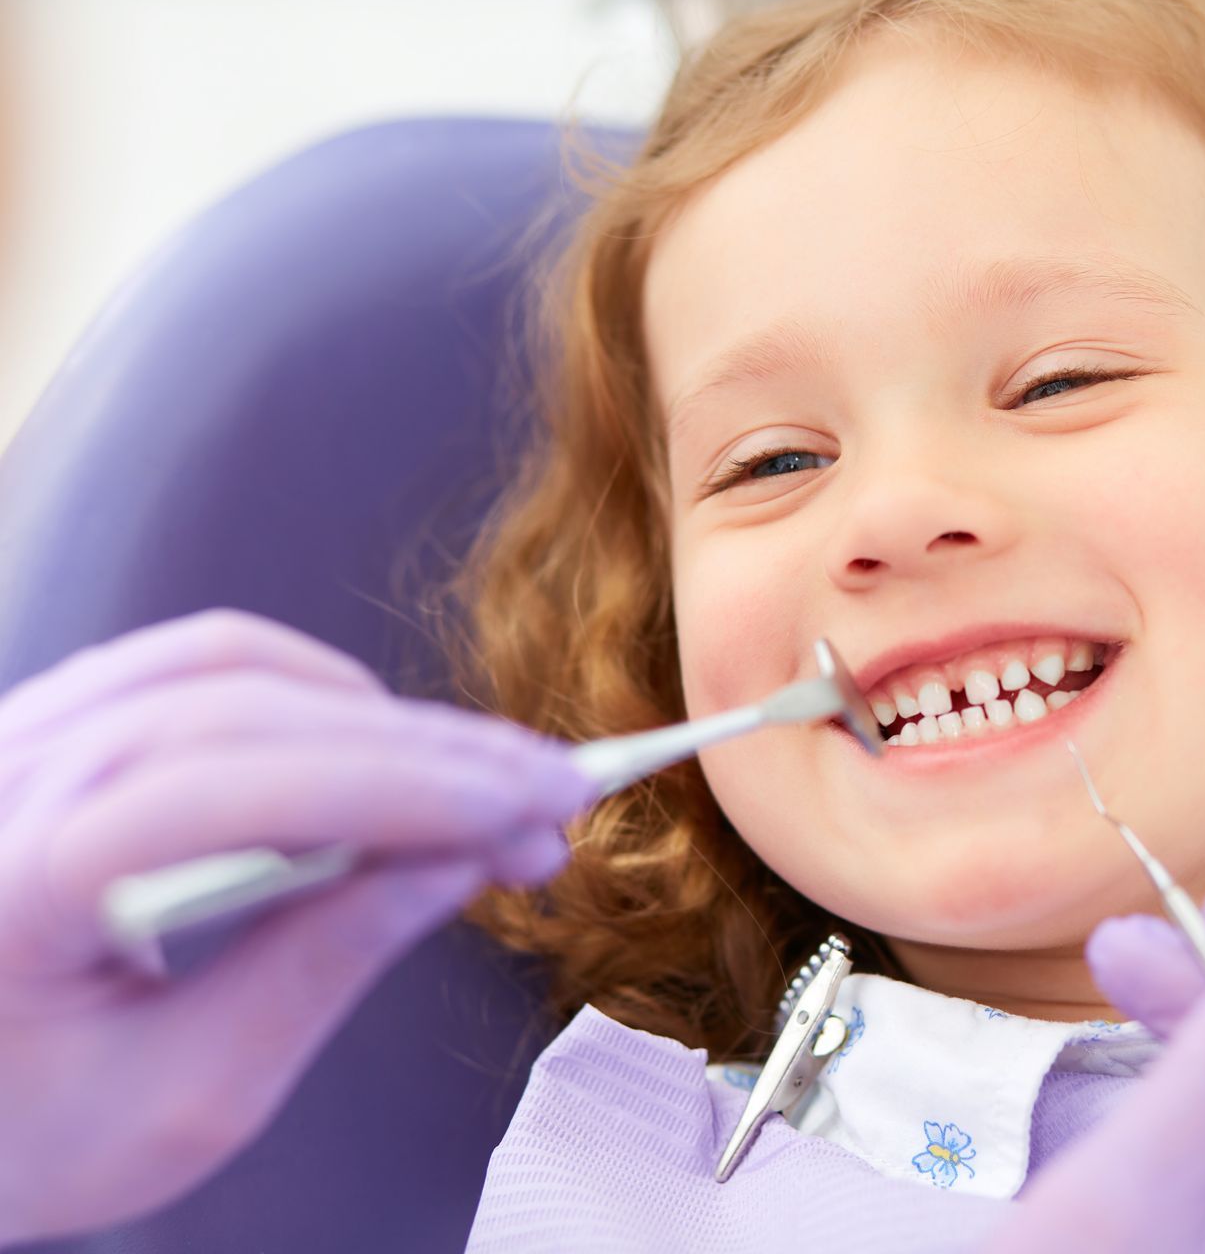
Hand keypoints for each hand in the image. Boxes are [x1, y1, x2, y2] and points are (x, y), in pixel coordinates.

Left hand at [0, 609, 598, 1246]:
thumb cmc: (22, 1136)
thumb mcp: (183, 1101)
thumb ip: (319, 970)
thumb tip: (458, 863)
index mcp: (12, 881)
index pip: (233, 791)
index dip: (400, 791)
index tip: (524, 809)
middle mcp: (4, 777)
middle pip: (250, 715)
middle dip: (427, 752)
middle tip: (552, 795)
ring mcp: (20, 734)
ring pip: (233, 671)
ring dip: (382, 718)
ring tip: (489, 782)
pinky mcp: (53, 723)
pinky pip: (198, 666)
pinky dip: (315, 696)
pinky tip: (388, 749)